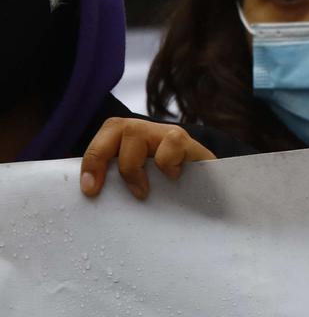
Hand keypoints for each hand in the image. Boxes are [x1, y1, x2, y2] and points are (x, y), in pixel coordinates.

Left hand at [79, 118, 214, 200]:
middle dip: (102, 157)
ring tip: (142, 192)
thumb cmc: (161, 193)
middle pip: (116, 126)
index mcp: (126, 140)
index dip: (91, 161)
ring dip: (132, 166)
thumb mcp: (131, 186)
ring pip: (137, 132)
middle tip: (99, 188)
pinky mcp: (190, 144)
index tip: (90, 190)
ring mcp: (167, 134)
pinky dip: (166, 163)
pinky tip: (172, 178)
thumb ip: (112, 183)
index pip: (103, 138)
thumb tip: (89, 195)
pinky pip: (171, 143)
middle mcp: (146, 131)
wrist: (205, 194)